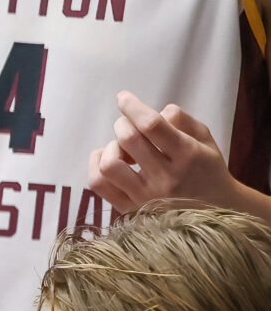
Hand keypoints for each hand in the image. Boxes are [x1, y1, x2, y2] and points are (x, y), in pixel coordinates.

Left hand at [88, 92, 239, 213]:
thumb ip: (181, 119)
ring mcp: (145, 196)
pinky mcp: (129, 209)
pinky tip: (108, 160)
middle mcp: (165, 177)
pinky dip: (96, 165)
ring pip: (109, 164)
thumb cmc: (206, 169)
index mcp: (187, 155)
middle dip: (123, 124)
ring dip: (110, 147)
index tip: (123, 98)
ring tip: (122, 148)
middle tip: (129, 125)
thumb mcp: (205, 139)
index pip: (152, 125)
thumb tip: (155, 110)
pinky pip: (98, 184)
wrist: (213, 212)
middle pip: (129, 139)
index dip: (133, 107)